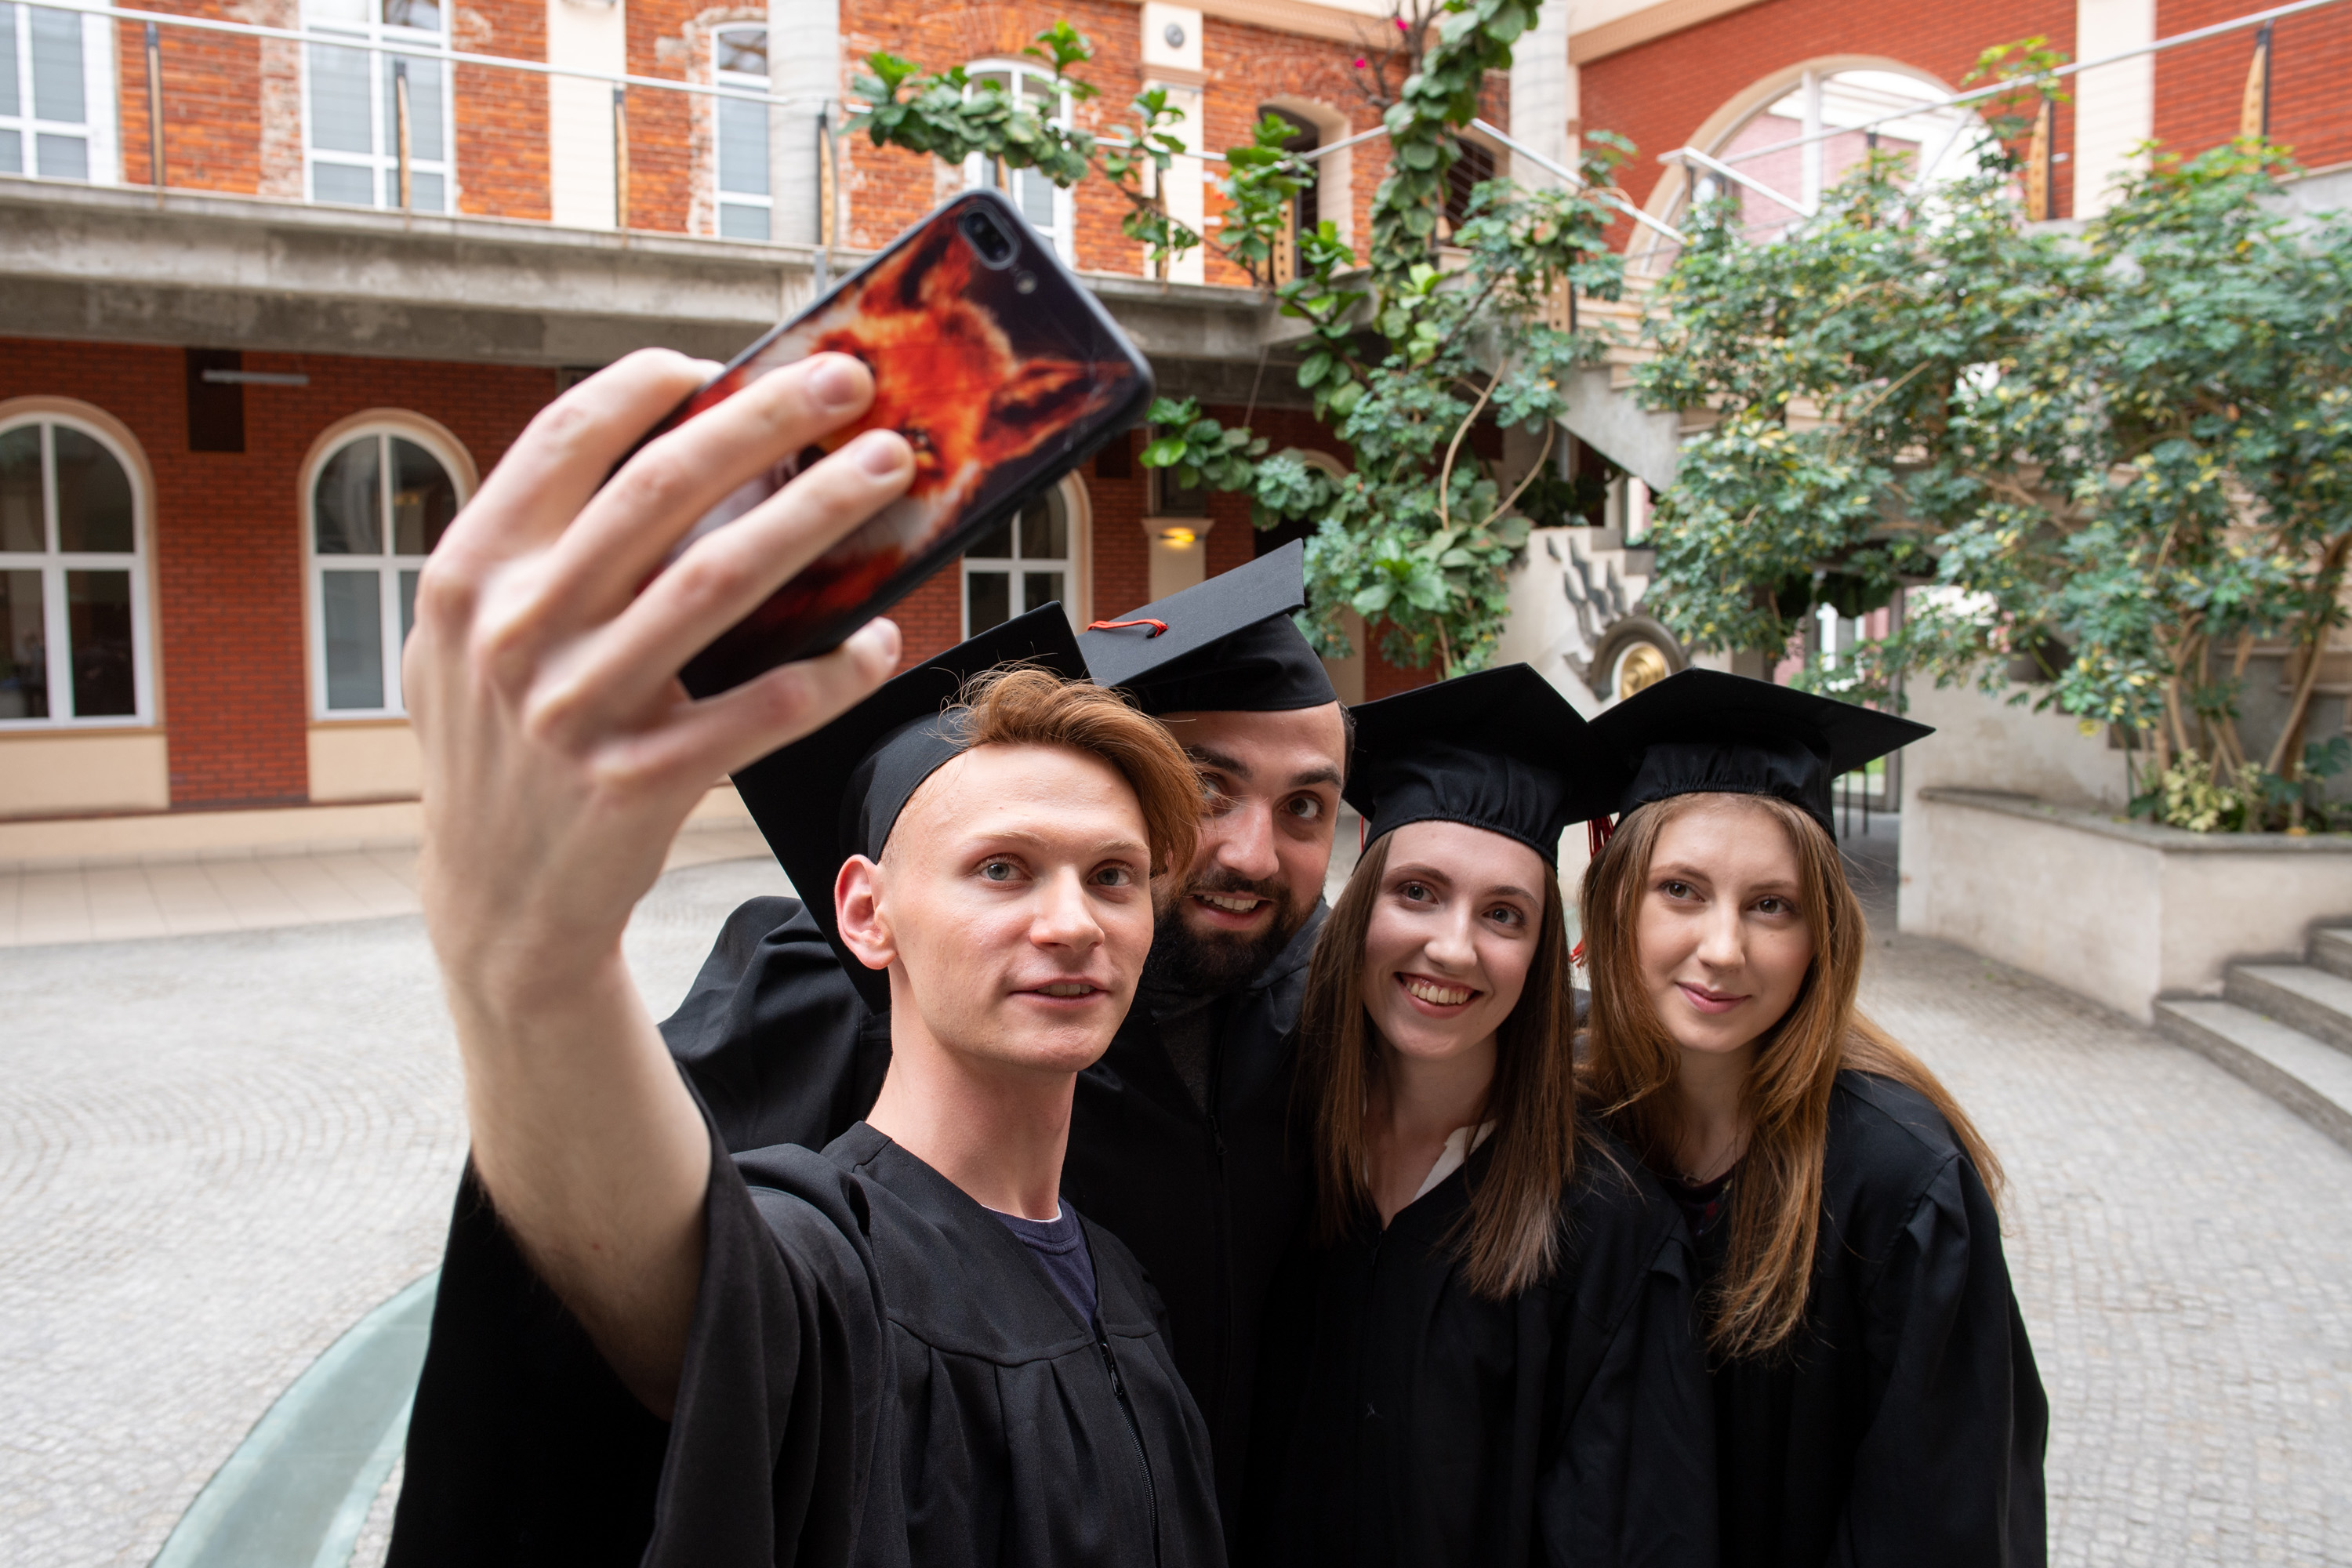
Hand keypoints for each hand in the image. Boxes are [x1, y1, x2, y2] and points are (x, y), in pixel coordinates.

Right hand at [407, 349, 909, 996]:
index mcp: (473, 574)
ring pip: (723, 581)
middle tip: (848, 379)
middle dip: (766, 419)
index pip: (565, 439)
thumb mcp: (478, 640)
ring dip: (818, 514)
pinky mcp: (641, 781)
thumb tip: (680, 449)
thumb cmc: (508, 742)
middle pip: (662, 489)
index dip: (651, 385)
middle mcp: (515, 632)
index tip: (725, 363)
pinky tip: (874, 640)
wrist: (497, 901)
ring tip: (885, 468)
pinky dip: (832, 670)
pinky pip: (764, 707)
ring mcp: (577, 709)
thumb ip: (543, 551)